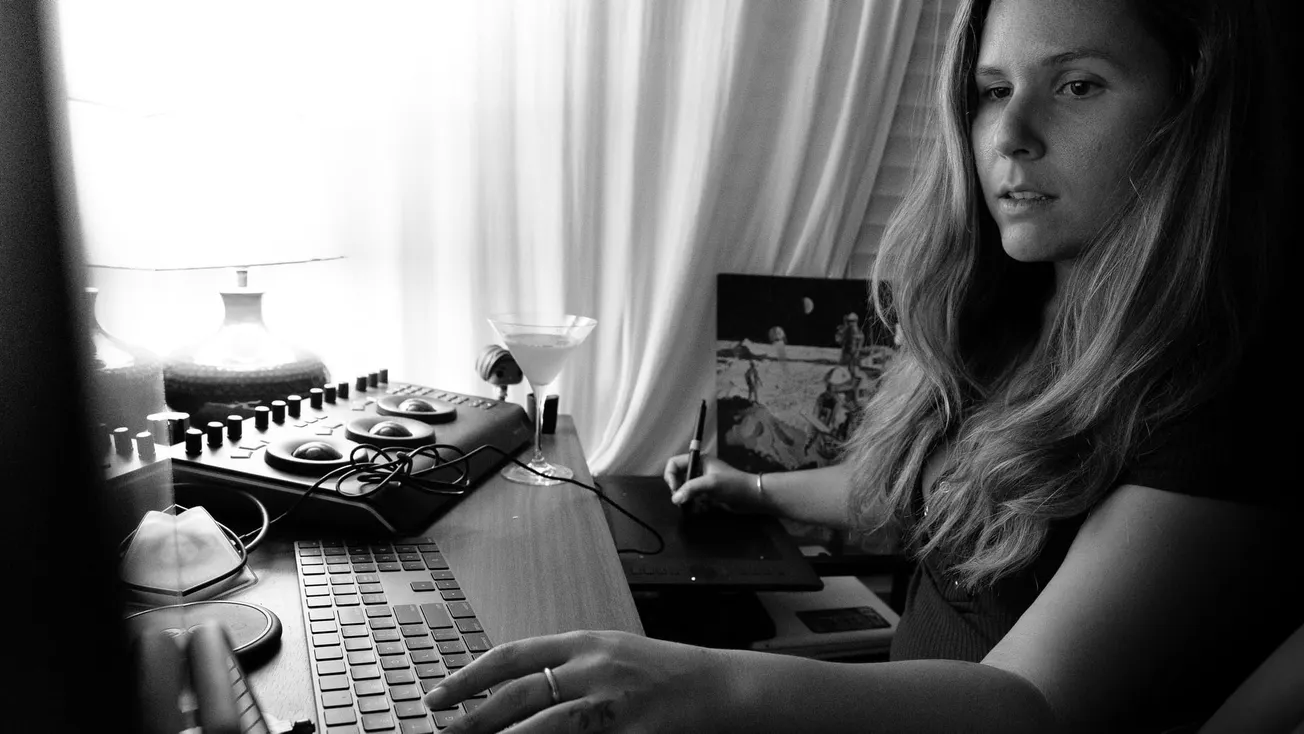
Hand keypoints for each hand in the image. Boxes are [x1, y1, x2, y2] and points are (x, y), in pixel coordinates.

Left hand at [422, 630, 734, 732]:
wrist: (719, 688)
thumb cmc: (661, 673)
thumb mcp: (608, 656)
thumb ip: (564, 668)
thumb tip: (508, 691)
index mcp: (585, 643)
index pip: (512, 656)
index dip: (469, 677)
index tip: (437, 696)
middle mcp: (596, 668)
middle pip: (522, 694)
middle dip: (475, 718)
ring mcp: (616, 704)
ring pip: (547, 726)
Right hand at [663, 454, 767, 513]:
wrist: (753, 496)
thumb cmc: (733, 485)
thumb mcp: (710, 483)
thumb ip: (691, 489)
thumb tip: (674, 499)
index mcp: (699, 461)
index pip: (675, 463)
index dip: (670, 475)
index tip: (674, 489)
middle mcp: (699, 470)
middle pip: (678, 477)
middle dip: (677, 489)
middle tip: (680, 500)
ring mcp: (704, 482)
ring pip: (685, 489)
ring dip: (684, 498)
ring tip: (688, 506)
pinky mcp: (708, 494)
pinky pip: (693, 498)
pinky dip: (692, 503)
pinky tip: (697, 508)